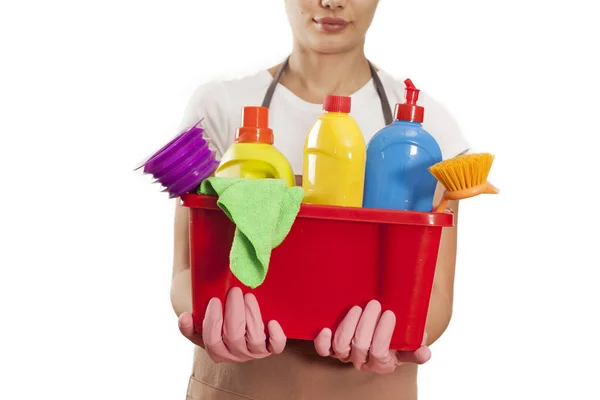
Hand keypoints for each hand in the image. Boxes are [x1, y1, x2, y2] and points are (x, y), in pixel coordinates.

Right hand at [178, 287, 286, 362]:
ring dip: (252, 316)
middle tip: (235, 291)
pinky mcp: (270, 347)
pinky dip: (276, 336)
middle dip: (234, 312)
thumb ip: (189, 323)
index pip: (212, 340)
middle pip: (234, 337)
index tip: (215, 300)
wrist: (238, 326)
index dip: (213, 321)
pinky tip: (272, 321)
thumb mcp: (201, 325)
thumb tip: (184, 318)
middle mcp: (235, 354)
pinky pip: (276, 346)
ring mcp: (254, 352)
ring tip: (248, 296)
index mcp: (216, 350)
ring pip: (254, 339)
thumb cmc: (218, 324)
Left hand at [314, 300, 430, 373]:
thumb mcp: (407, 344)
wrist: (376, 332)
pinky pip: (324, 350)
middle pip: (360, 346)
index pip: (380, 352)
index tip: (389, 313)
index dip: (383, 333)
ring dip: (348, 325)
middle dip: (366, 323)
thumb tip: (425, 352)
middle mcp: (362, 360)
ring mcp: (346, 354)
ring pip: (342, 345)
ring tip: (357, 308)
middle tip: (374, 304)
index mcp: (382, 363)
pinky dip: (322, 341)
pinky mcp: (331, 347)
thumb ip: (415, 349)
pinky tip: (326, 328)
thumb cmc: (393, 338)